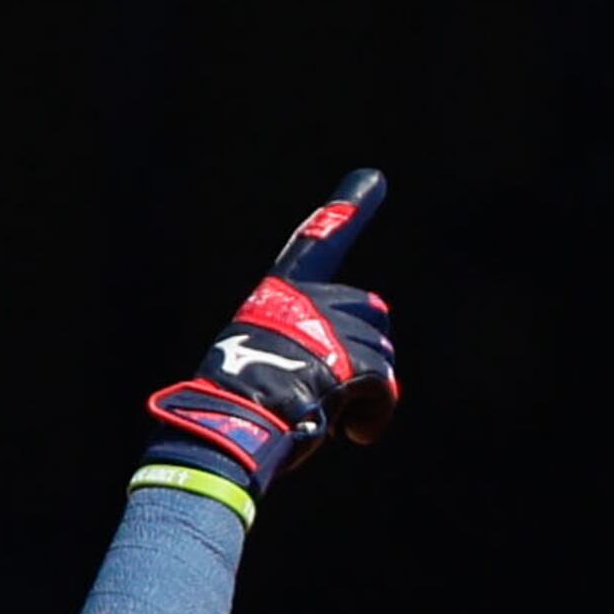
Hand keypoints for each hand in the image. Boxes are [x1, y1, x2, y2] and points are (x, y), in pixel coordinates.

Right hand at [141, 169, 400, 511]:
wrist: (228, 432)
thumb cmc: (236, 409)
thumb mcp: (260, 362)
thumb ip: (303, 349)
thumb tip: (361, 377)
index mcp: (277, 297)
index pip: (314, 246)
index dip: (346, 211)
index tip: (373, 180)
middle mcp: (306, 303)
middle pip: (371, 314)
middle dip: (366, 355)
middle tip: (339, 393)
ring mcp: (330, 331)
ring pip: (381, 356)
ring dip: (365, 392)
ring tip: (331, 416)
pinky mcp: (350, 363)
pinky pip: (385, 388)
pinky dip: (375, 415)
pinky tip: (356, 433)